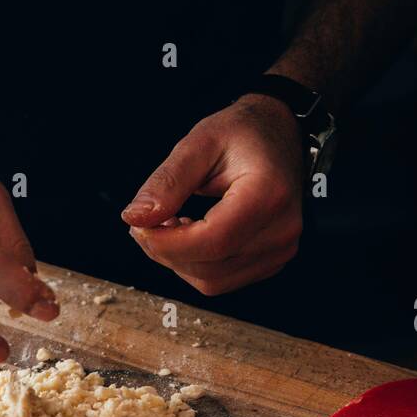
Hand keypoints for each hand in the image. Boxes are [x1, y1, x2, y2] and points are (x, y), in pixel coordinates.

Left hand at [122, 95, 304, 296]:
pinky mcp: (270, 261)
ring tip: (168, 224)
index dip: (167, 243)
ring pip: (211, 281)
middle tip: (145, 221)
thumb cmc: (242, 135)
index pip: (213, 240)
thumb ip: (167, 182)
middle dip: (165, 251)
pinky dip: (193, 264)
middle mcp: (282, 229)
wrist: (278, 136)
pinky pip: (220, 280)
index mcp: (268, 194)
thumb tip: (134, 218)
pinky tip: (189, 234)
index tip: (138, 226)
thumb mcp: (199, 144)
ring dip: (177, 260)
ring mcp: (280, 250)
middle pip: (209, 267)